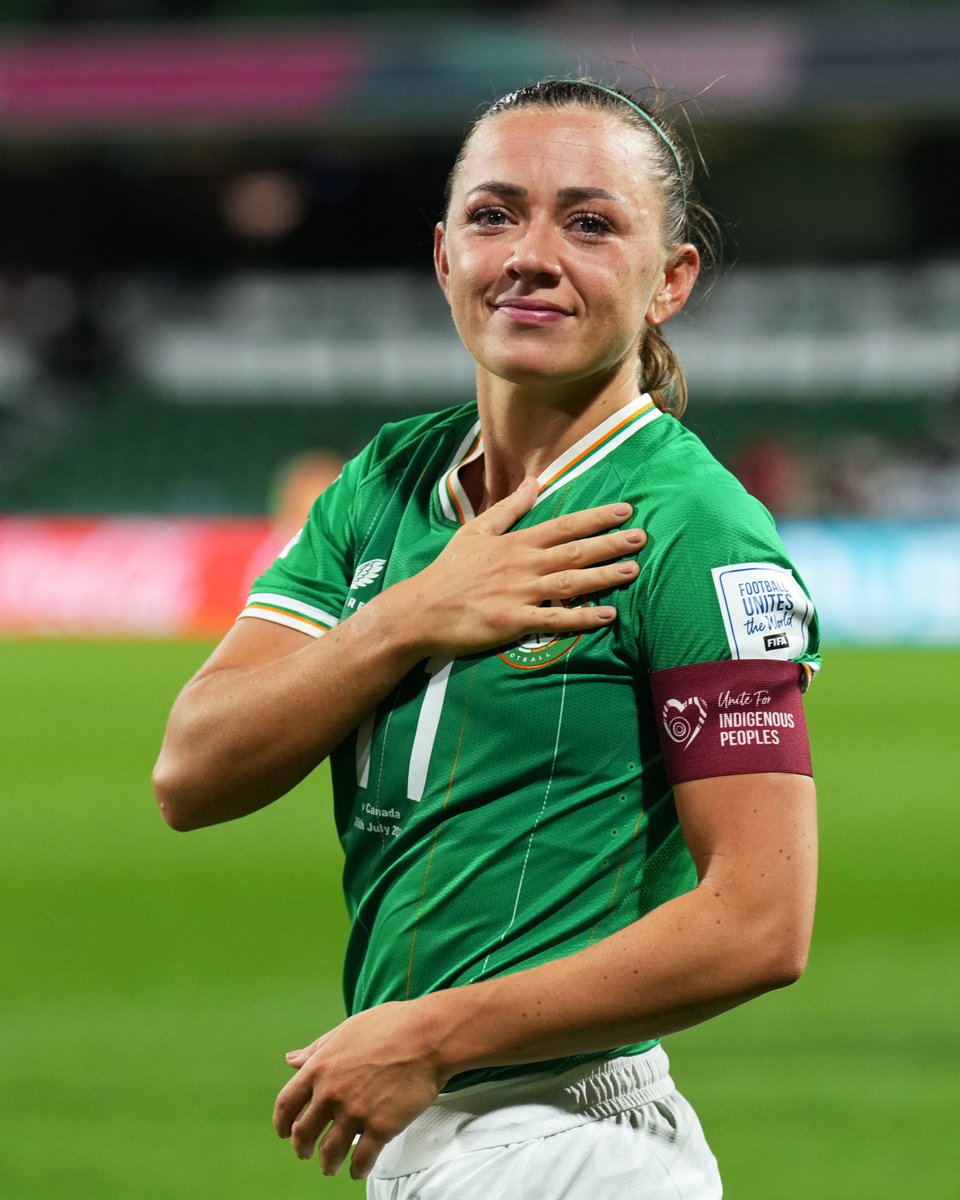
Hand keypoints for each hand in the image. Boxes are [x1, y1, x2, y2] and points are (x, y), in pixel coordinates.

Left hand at [273, 1000, 447, 1179]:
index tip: (284, 1132)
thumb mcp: (346, 1030)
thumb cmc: (390, 1026)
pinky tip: (357, 1170)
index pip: (286, 1104)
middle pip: (304, 1132)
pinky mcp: (380, 1127)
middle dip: (302, 1147)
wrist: (427, 1036)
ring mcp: (355, 1112)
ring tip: (329, 1167)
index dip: (282, 1123)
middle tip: (305, 1153)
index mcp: (319, 1067)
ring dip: (326, 1164)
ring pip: (329, 1152)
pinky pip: (361, 1160)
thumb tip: (290, 1059)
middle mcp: (331, 1093)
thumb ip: (317, 1048)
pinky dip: (356, 1169)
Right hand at [399, 478, 645, 658]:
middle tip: (641, 538)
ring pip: (569, 583)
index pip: (563, 525)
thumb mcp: (476, 531)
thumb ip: (508, 508)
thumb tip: (533, 481)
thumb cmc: (449, 571)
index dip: (596, 518)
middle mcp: (521, 565)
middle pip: (573, 552)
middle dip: (609, 544)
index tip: (625, 510)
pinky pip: (554, 620)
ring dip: (603, 576)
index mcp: (515, 543)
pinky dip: (581, 619)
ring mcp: (517, 594)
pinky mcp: (512, 622)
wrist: (420, 610)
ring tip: (632, 571)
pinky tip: (606, 616)